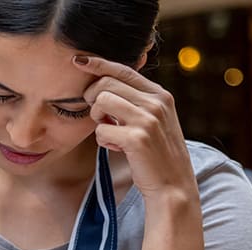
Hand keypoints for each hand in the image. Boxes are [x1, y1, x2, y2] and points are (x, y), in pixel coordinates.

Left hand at [74, 55, 197, 201]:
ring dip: (97, 118)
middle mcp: (156, 103)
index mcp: (160, 95)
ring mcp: (148, 119)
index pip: (124, 69)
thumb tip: (104, 84)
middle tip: (97, 115)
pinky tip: (116, 148)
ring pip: (102, 101)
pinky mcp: (137, 138)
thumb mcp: (153, 120)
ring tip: (109, 131)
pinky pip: (101, 129)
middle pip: (107, 82)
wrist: (172, 186)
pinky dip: (102, 140)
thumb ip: (135, 101)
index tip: (79, 60)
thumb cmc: (156, 154)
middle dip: (92, 96)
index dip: (99, 64)